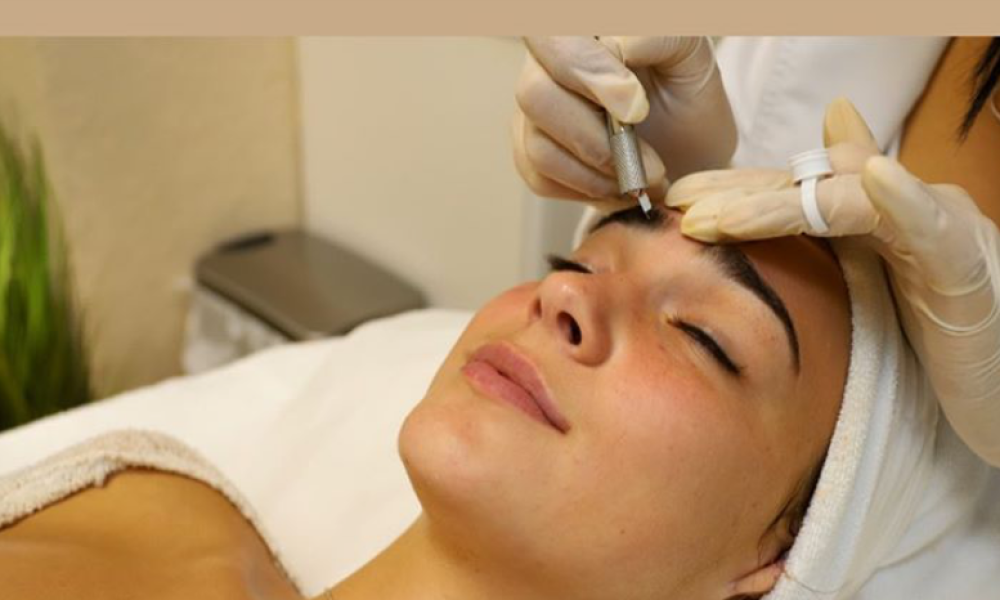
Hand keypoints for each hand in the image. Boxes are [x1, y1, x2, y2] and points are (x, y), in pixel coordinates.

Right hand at [512, 36, 736, 203]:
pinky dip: (587, 189)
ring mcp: (536, 113)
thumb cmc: (687, 98)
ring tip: (642, 177)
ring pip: (537, 144)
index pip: (553, 37)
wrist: (689, 154)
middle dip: (593, 136)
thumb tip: (615, 51)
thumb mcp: (689, 56)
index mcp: (580, 31)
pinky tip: (618, 184)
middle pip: (533, 93)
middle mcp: (546, 66)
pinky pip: (539, 177)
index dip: (588, 73)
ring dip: (597, 171)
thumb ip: (657, 37)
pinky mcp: (530, 153)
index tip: (636, 109)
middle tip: (648, 160)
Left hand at [667, 97, 999, 466]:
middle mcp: (901, 212)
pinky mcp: (967, 269)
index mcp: (870, 223)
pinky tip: (880, 179)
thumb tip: (775, 228)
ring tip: (725, 214)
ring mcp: (936, 232)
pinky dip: (908, 202)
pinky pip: (936, 230)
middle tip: (681, 207)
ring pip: (855, 201)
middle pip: (813, 186)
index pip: (795, 191)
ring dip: (784, 204)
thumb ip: (822, 258)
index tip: (677, 200)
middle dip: (741, 194)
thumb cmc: (933, 344)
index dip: (736, 190)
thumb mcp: (867, 298)